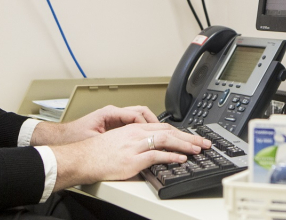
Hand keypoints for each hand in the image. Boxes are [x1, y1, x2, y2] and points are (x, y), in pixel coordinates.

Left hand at [32, 105, 157, 145]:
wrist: (61, 138)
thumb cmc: (73, 137)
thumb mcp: (94, 139)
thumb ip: (111, 140)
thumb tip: (127, 143)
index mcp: (110, 113)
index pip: (136, 115)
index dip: (148, 125)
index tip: (156, 134)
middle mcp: (114, 112)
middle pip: (141, 112)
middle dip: (155, 122)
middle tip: (166, 132)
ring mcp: (114, 117)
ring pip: (139, 117)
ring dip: (150, 125)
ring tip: (160, 135)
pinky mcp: (114, 124)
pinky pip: (133, 123)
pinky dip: (143, 129)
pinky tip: (147, 139)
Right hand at [50, 122, 211, 190]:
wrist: (82, 157)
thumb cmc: (97, 152)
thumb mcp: (119, 141)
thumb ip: (135, 143)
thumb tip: (149, 151)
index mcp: (134, 128)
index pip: (163, 126)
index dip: (180, 132)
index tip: (192, 137)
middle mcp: (137, 133)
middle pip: (169, 131)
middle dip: (189, 137)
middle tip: (203, 142)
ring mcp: (136, 145)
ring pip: (166, 140)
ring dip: (185, 144)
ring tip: (198, 149)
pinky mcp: (133, 158)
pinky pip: (157, 155)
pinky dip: (172, 157)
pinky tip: (181, 159)